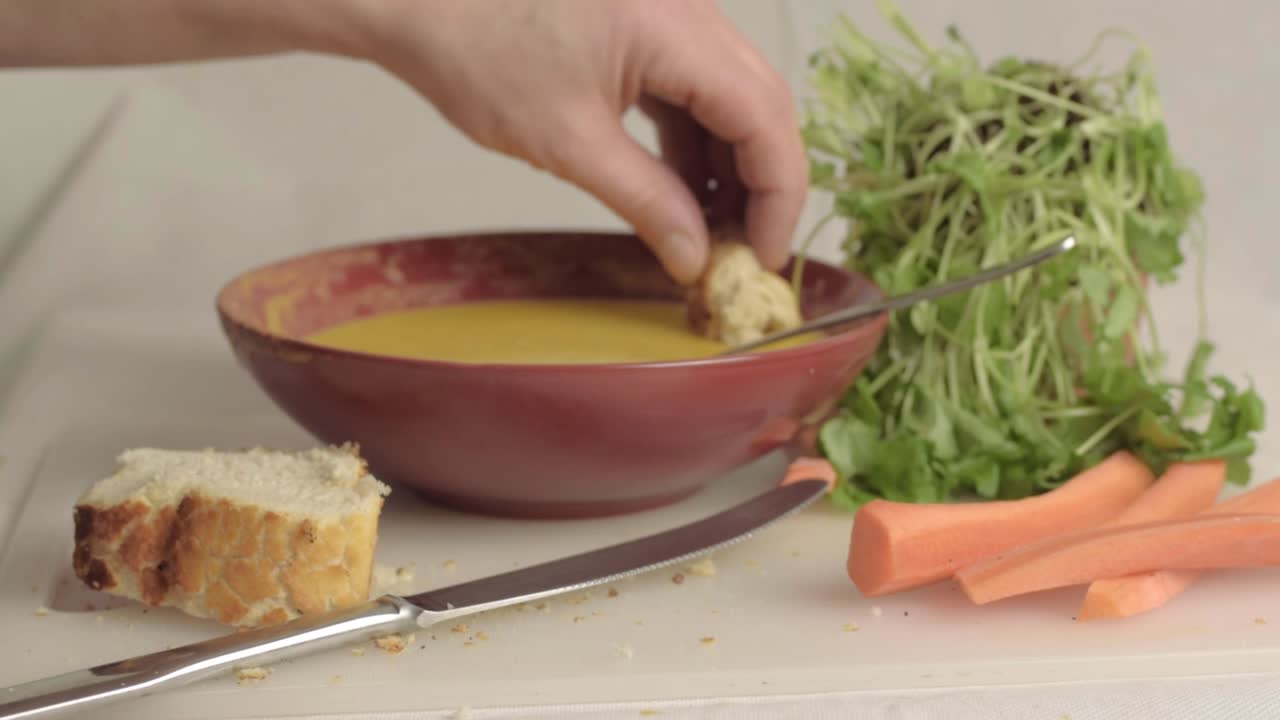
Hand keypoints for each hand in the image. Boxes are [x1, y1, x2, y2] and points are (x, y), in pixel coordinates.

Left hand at [365, 0, 807, 283]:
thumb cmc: (476, 53)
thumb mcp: (568, 143)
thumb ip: (646, 202)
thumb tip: (696, 258)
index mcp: (675, 27)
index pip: (765, 116)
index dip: (778, 195)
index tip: (766, 257)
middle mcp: (688, 9)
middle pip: (761, 103)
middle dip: (762, 184)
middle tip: (746, 253)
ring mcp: (669, 12)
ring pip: (731, 97)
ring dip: (728, 166)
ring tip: (710, 234)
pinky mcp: (645, 25)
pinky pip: (692, 86)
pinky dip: (694, 141)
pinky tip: (681, 192)